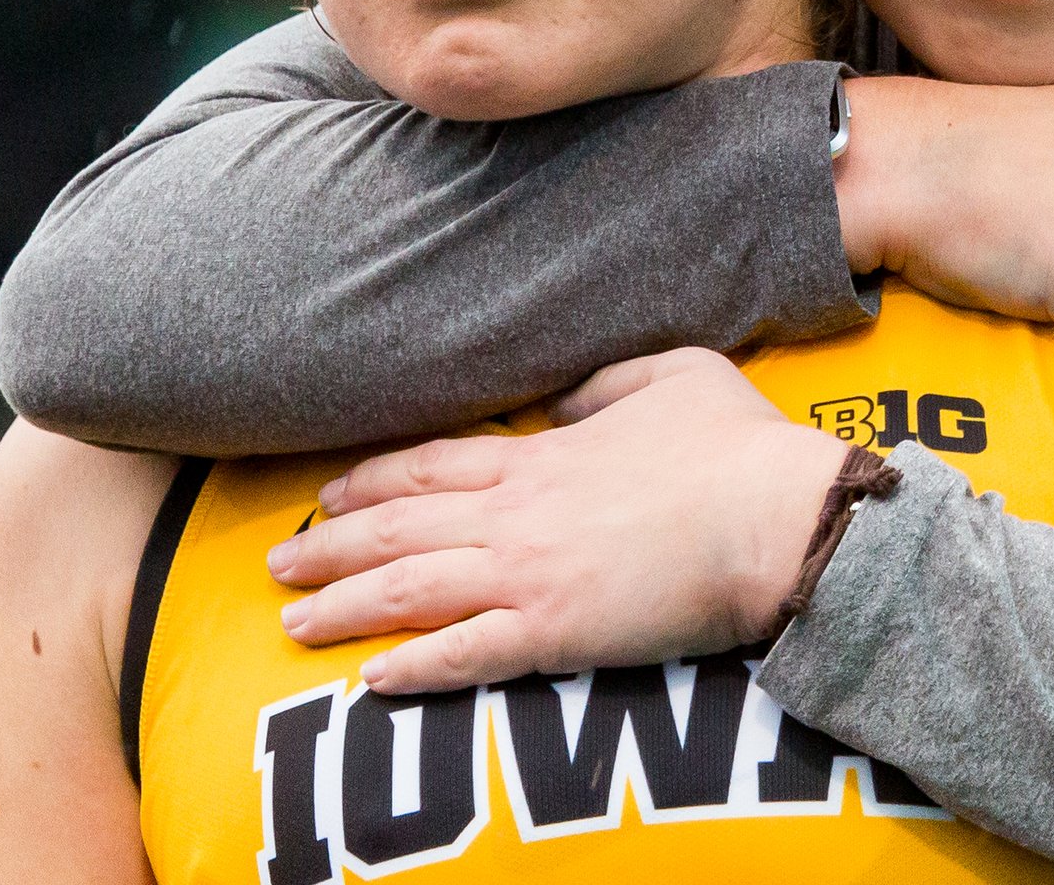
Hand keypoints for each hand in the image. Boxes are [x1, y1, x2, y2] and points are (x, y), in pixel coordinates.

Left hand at [265, 349, 845, 693]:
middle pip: (401, 527)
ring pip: (411, 589)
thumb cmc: (739, 443)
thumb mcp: (675, 373)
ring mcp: (532, 575)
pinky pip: (464, 655)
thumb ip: (606, 381)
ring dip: (344, 606)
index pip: (435, 464)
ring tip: (292, 620)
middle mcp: (520, 514)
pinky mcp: (556, 633)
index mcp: (546, 455)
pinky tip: (372, 680)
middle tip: (277, 562)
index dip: (373, 480)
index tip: (328, 494)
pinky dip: (412, 668)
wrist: (777, 515)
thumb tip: (558, 401)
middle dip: (330, 545)